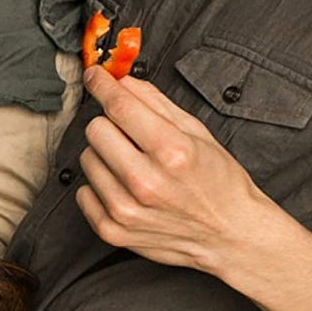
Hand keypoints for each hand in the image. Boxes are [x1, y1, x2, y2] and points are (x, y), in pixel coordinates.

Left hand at [76, 67, 268, 274]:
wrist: (230, 235)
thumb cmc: (218, 182)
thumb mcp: (198, 133)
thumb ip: (156, 103)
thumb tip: (123, 80)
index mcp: (172, 152)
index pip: (119, 107)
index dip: (102, 85)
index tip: (94, 75)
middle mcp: (146, 182)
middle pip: (95, 130)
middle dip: (110, 125)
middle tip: (130, 135)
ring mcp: (126, 210)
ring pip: (86, 159)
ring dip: (105, 156)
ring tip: (133, 166)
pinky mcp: (112, 231)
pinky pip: (82, 192)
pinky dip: (99, 186)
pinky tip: (125, 189)